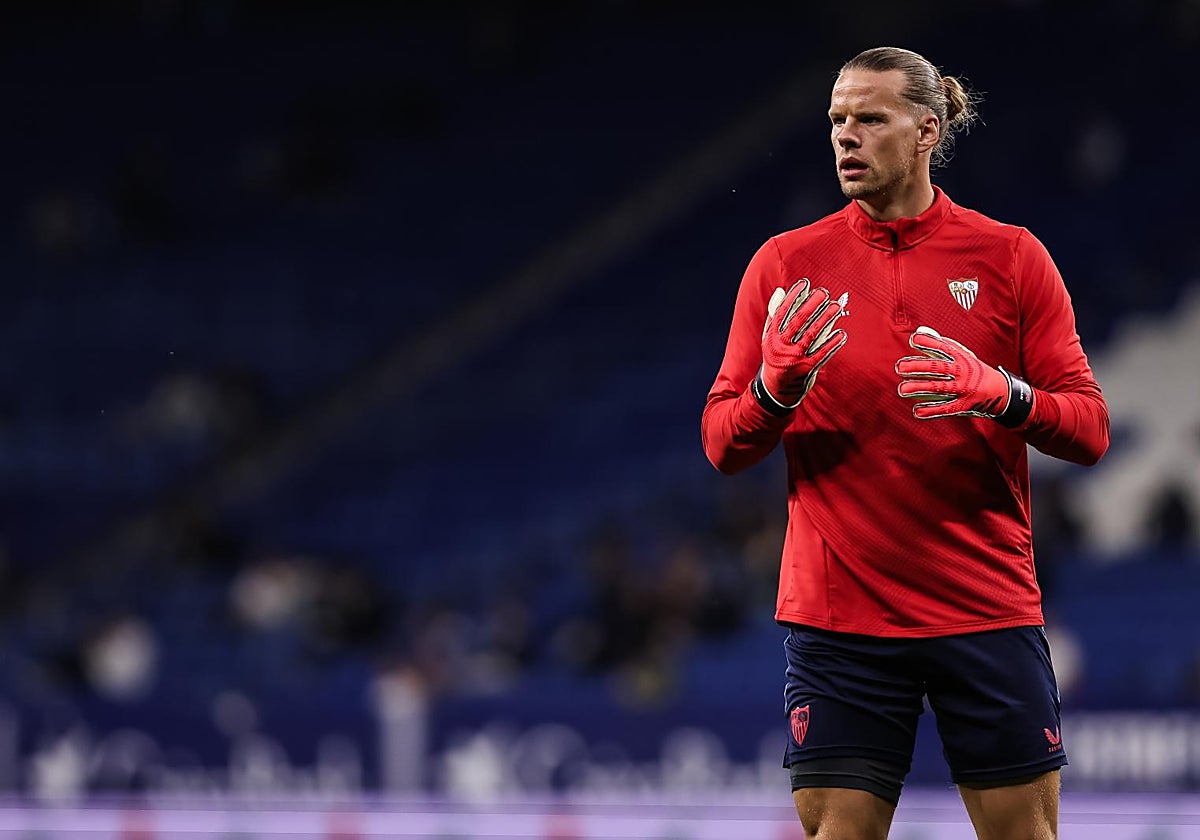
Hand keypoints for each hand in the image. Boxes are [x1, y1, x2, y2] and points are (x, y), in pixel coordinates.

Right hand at [753, 278, 846, 412]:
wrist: (776, 388)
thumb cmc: (776, 356)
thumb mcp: (770, 337)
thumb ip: (774, 315)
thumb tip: (781, 290)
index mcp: (771, 336)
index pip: (782, 312)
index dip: (794, 296)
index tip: (805, 283)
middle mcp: (781, 346)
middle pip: (798, 321)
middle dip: (812, 304)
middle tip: (824, 292)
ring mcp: (794, 358)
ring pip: (811, 335)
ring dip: (825, 319)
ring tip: (836, 307)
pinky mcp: (806, 368)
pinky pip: (822, 353)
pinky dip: (832, 343)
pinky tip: (841, 333)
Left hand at [895, 326, 1032, 426]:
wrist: (1000, 391)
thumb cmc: (974, 370)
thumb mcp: (963, 355)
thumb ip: (941, 344)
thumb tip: (921, 331)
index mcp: (962, 358)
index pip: (944, 348)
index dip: (929, 343)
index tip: (913, 339)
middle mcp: (963, 372)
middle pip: (938, 368)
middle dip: (918, 367)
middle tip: (900, 367)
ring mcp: (963, 389)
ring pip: (939, 388)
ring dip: (919, 388)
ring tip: (902, 389)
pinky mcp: (963, 405)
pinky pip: (945, 408)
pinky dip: (930, 410)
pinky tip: (916, 410)